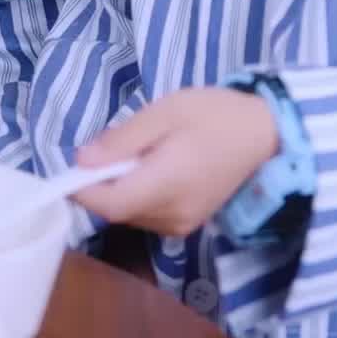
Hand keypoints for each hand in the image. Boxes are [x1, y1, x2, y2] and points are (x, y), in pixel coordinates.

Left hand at [72, 88, 279, 236]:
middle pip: (117, 210)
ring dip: (119, 188)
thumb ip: (123, 139)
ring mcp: (181, 225)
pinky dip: (137, 193)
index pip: (110, 204)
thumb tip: (81, 160)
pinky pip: (147, 214)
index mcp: (167, 185)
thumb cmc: (214, 115)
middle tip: (111, 146)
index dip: (82, 189)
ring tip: (138, 152)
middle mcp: (172, 216)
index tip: (71, 166)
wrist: (265, 134)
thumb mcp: (165, 112)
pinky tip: (152, 167)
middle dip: (101, 183)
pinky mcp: (187, 224)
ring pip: (130, 214)